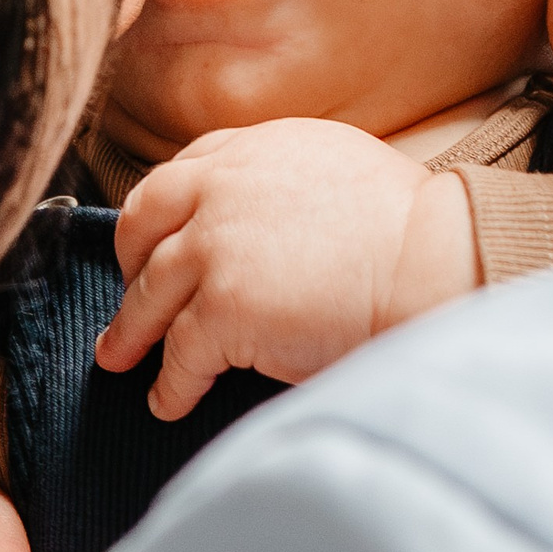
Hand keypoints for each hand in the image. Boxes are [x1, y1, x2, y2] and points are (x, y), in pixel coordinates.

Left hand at [98, 120, 478, 419]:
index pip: (179, 175)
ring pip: (149, 295)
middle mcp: (220, 189)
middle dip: (128, 265)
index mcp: (250, 150)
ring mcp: (215, 249)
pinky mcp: (222, 309)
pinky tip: (168, 401)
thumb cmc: (407, 225)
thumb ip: (281, 182)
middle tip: (128, 297)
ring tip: (120, 357)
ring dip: (131, 332)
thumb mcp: (333, 164)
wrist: (432, 259)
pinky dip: (170, 384)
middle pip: (142, 227)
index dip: (160, 215)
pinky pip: (179, 355)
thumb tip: (262, 223)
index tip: (153, 242)